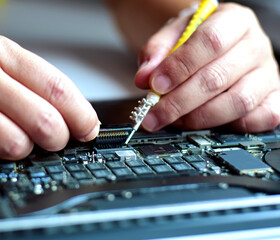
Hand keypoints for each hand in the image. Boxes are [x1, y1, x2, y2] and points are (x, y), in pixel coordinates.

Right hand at [0, 34, 98, 169]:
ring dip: (20, 149)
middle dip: (56, 139)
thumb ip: (37, 85)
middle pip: (43, 122)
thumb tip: (77, 120)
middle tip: (52, 139)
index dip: (81, 116)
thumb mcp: (0, 61)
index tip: (88, 129)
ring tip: (8, 135)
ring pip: (15, 146)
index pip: (57, 88)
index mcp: (0, 53)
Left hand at [135, 3, 279, 132]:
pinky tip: (206, 122)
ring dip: (197, 117)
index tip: (155, 85)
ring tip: (173, 119)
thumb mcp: (173, 34)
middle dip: (179, 102)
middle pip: (218, 78)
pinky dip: (231, 126)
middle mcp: (255, 46)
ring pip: (237, 103)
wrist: (218, 42)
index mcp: (233, 20)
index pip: (210, 42)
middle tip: (153, 113)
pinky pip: (260, 119)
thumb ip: (156, 52)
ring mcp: (268, 74)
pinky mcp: (273, 98)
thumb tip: (144, 78)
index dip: (179, 67)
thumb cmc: (197, 39)